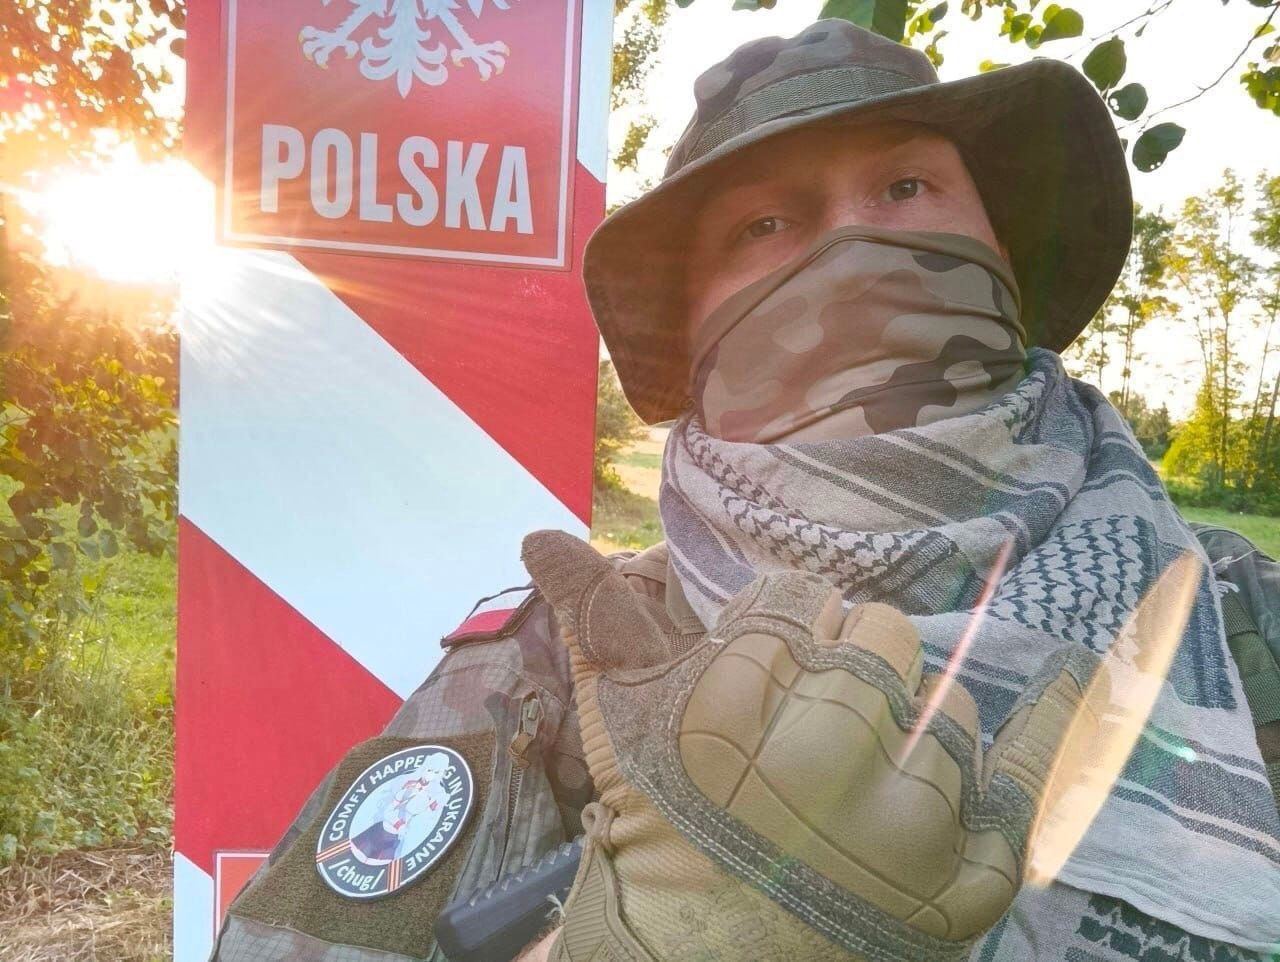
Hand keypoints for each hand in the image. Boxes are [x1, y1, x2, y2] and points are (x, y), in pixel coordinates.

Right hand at [522, 531, 1100, 961]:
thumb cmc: (655, 847)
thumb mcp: (619, 735)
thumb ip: (597, 625)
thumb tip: (541, 533)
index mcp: (726, 717)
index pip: (798, 601)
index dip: (790, 625)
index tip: (778, 660)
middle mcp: (821, 764)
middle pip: (880, 636)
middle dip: (848, 664)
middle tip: (820, 721)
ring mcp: (902, 829)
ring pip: (948, 701)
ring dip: (915, 720)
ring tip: (869, 769)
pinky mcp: (964, 885)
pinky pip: (1025, 780)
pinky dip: (1049, 727)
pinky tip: (1067, 674)